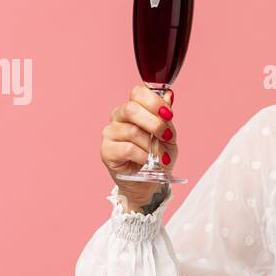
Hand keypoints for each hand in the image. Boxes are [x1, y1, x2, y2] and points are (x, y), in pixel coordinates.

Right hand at [100, 85, 176, 212]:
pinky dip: (143, 156)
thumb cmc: (158, 158)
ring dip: (152, 146)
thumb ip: (166, 117)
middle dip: (155, 123)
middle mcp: (118, 117)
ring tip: (161, 157)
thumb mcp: (168, 137)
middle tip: (167, 136)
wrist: (149, 183)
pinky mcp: (107, 151)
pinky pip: (127, 148)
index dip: (155, 102)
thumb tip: (169, 95)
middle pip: (132, 108)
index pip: (138, 92)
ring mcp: (110, 133)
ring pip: (132, 131)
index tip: (168, 115)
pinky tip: (149, 162)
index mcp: (133, 109)